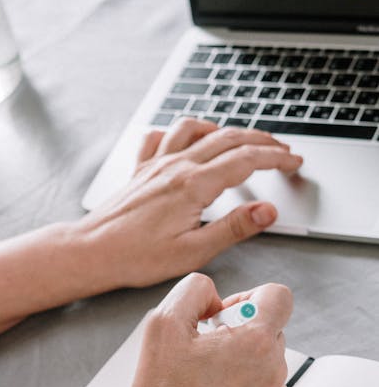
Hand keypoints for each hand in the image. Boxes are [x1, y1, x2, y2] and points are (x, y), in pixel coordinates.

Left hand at [76, 119, 302, 290]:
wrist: (91, 252)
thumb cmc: (135, 257)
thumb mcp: (193, 252)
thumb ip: (233, 228)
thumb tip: (267, 211)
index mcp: (194, 185)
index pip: (247, 160)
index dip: (277, 158)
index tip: (294, 162)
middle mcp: (176, 166)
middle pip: (229, 138)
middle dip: (262, 141)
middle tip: (282, 151)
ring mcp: (156, 164)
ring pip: (197, 129)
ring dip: (225, 129)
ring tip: (242, 139)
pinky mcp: (141, 170)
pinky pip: (163, 135)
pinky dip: (182, 131)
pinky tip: (188, 139)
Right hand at [123, 272, 291, 386]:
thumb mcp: (162, 324)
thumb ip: (194, 291)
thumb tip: (214, 296)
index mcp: (254, 340)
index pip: (278, 296)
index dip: (249, 297)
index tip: (226, 316)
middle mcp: (272, 369)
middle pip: (271, 329)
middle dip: (241, 333)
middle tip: (206, 352)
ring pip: (268, 362)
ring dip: (243, 363)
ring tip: (206, 380)